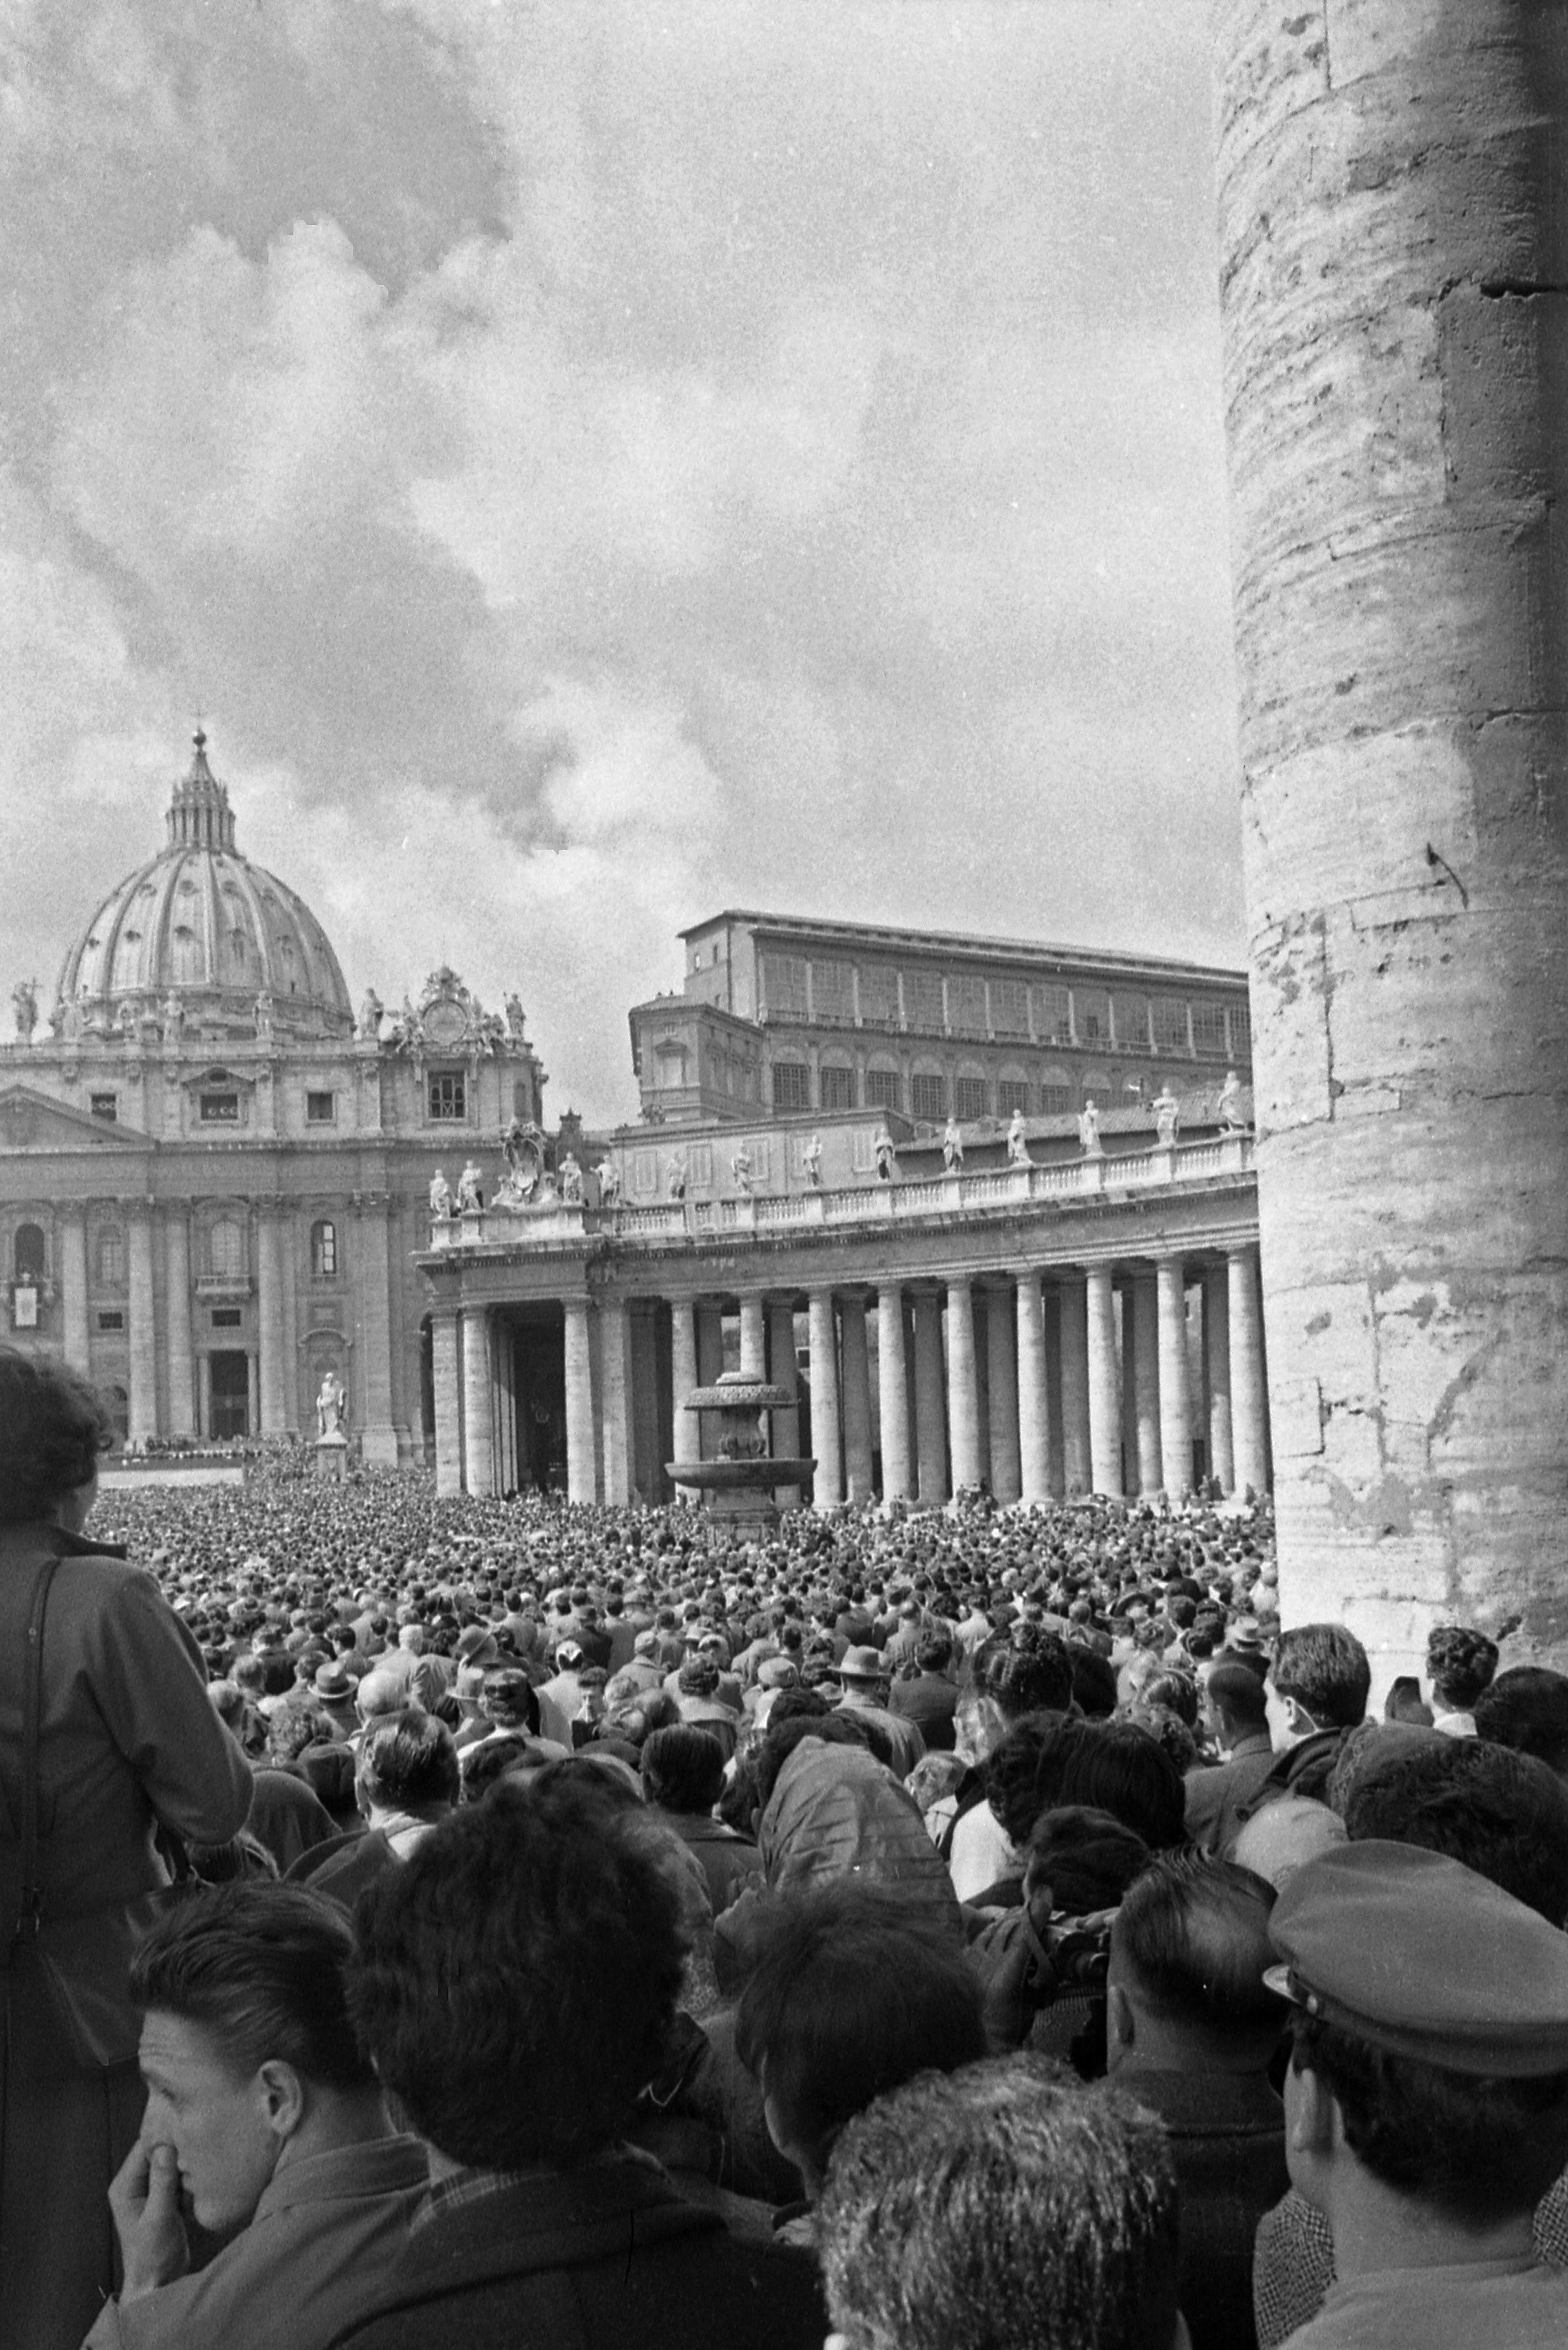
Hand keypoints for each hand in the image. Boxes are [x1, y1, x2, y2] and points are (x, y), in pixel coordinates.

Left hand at [109, 2139, 189, 2301]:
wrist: (158, 2284)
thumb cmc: (152, 2256)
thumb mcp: (159, 2218)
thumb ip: (162, 2183)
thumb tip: (165, 2148)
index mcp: (125, 2186)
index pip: (145, 2147)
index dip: (166, 2139)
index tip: (190, 2136)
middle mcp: (135, 2185)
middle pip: (160, 2153)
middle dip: (179, 2156)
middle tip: (198, 2161)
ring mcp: (150, 2192)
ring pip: (173, 2165)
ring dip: (186, 2172)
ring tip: (195, 2183)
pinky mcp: (165, 2200)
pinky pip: (180, 2180)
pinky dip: (190, 2185)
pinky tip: (194, 2197)